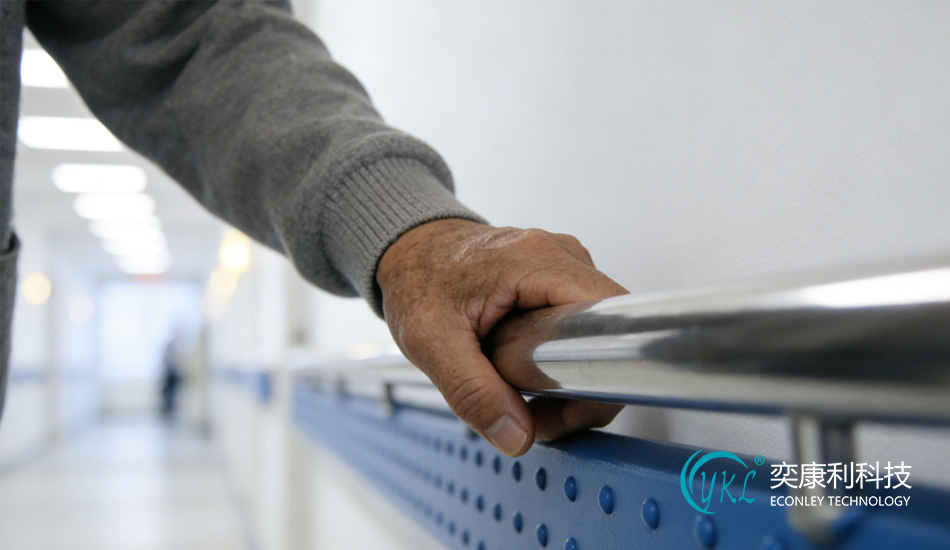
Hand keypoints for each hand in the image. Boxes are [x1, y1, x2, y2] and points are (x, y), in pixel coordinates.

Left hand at [376, 219, 627, 455]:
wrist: (409, 248)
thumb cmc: (417, 278)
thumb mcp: (431, 342)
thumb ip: (473, 392)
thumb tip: (517, 436)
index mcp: (537, 260)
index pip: (610, 318)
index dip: (600, 372)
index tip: (566, 402)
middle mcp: (561, 254)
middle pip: (609, 331)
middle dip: (579, 384)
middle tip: (535, 410)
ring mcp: (564, 264)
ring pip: (596, 333)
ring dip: (568, 374)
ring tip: (521, 388)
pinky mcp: (559, 278)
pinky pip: (580, 325)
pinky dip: (560, 356)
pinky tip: (524, 367)